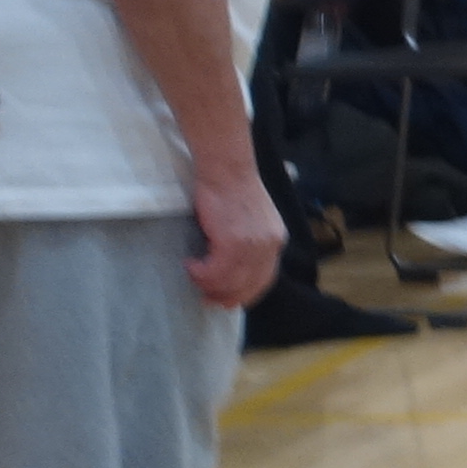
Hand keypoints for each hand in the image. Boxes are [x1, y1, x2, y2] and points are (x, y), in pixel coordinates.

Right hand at [188, 167, 285, 309]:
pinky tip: (190, 264)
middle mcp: (270, 245)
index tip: (227, 300)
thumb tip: (232, 265)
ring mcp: (253, 245)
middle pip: (249, 285)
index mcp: (275, 240)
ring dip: (208, 284)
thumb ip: (249, 241)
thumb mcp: (251, 219)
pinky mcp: (233, 242)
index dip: (245, 293)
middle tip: (206, 298)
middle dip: (226, 296)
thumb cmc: (231, 188)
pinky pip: (215, 271)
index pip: (264, 279)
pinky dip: (201, 273)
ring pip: (230, 282)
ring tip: (193, 274)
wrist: (227, 168)